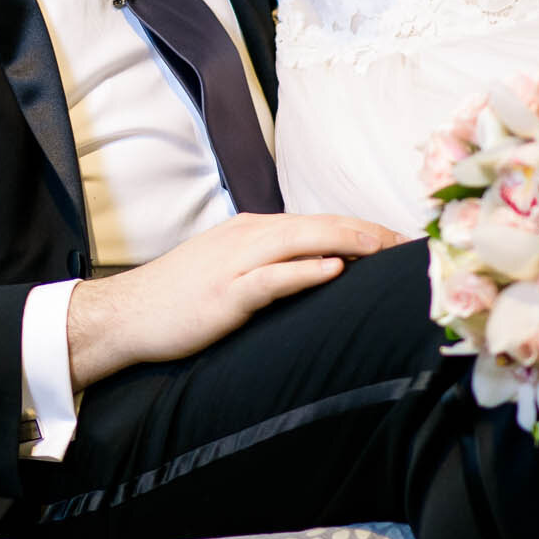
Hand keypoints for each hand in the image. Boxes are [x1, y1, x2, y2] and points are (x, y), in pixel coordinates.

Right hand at [64, 213, 401, 390]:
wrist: (127, 315)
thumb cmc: (178, 299)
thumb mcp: (228, 270)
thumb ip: (269, 265)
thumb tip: (316, 272)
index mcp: (250, 231)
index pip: (316, 223)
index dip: (361, 229)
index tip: (399, 243)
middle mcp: (246, 237)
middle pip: (318, 225)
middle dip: (368, 232)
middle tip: (411, 246)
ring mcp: (235, 262)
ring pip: (301, 242)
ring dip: (349, 241)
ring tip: (387, 249)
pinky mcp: (225, 293)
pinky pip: (272, 277)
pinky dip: (305, 270)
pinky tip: (334, 269)